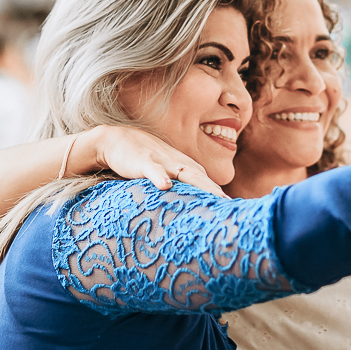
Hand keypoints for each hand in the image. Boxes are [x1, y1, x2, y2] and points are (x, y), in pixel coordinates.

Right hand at [86, 125, 225, 196]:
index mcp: (184, 166)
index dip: (219, 194)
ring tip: (216, 197)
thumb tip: (191, 203)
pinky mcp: (143, 162)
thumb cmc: (145, 158)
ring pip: (185, 173)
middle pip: (202, 178)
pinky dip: (160, 176)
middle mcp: (178, 163)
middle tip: (232, 207)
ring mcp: (162, 161)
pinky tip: (165, 186)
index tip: (233, 210)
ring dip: (201, 184)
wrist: (116, 139)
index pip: (207, 181)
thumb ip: (179, 183)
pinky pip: (153, 170)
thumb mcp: (165, 170)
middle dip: (217, 191)